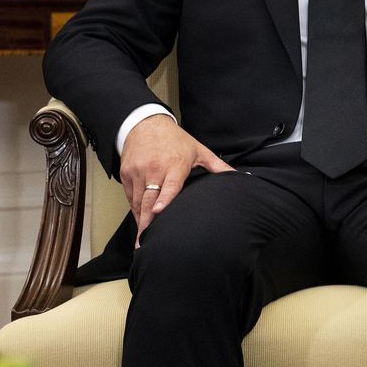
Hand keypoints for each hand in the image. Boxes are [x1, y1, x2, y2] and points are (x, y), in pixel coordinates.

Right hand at [121, 114, 233, 244]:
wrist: (145, 124)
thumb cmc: (175, 140)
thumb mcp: (199, 151)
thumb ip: (218, 167)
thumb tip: (241, 177)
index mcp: (174, 165)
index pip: (169, 186)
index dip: (164, 200)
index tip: (159, 212)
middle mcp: (154, 169)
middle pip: (148, 200)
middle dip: (147, 222)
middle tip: (146, 242)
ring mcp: (137, 172)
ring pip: (137, 201)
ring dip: (140, 220)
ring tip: (143, 239)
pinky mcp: (125, 174)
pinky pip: (129, 197)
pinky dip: (134, 210)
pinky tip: (140, 222)